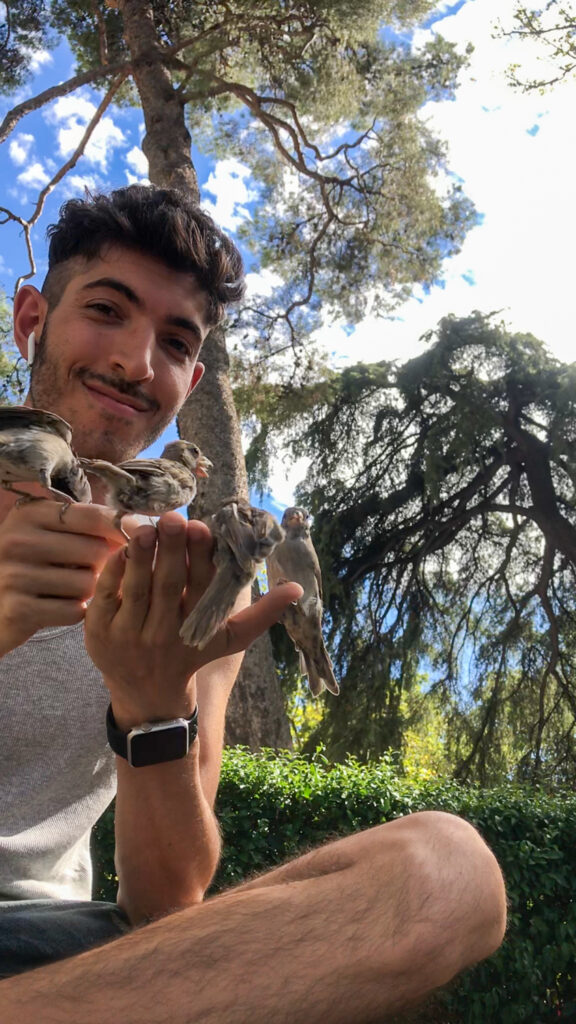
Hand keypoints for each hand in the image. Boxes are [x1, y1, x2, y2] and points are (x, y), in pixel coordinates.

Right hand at [0, 499, 126, 655]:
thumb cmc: (32, 567)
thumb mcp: (48, 535)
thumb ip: (88, 526)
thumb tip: (141, 526)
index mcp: (30, 514)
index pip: (93, 515)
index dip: (125, 526)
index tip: (147, 533)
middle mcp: (19, 539)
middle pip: (96, 552)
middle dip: (102, 565)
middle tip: (83, 571)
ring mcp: (15, 574)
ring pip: (88, 584)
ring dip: (87, 592)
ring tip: (66, 589)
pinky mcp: (18, 609)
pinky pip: (74, 611)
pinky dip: (74, 612)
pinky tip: (57, 607)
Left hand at [84, 511, 302, 728]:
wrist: (148, 696)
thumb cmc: (193, 654)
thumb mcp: (230, 640)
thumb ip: (263, 614)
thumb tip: (297, 588)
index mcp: (197, 630)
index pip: (201, 588)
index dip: (200, 557)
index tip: (200, 527)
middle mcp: (163, 635)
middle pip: (168, 586)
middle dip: (172, 550)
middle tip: (173, 517)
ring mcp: (129, 636)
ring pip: (136, 589)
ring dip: (140, 555)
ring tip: (145, 526)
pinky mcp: (99, 633)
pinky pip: (106, 596)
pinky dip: (113, 571)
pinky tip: (121, 548)